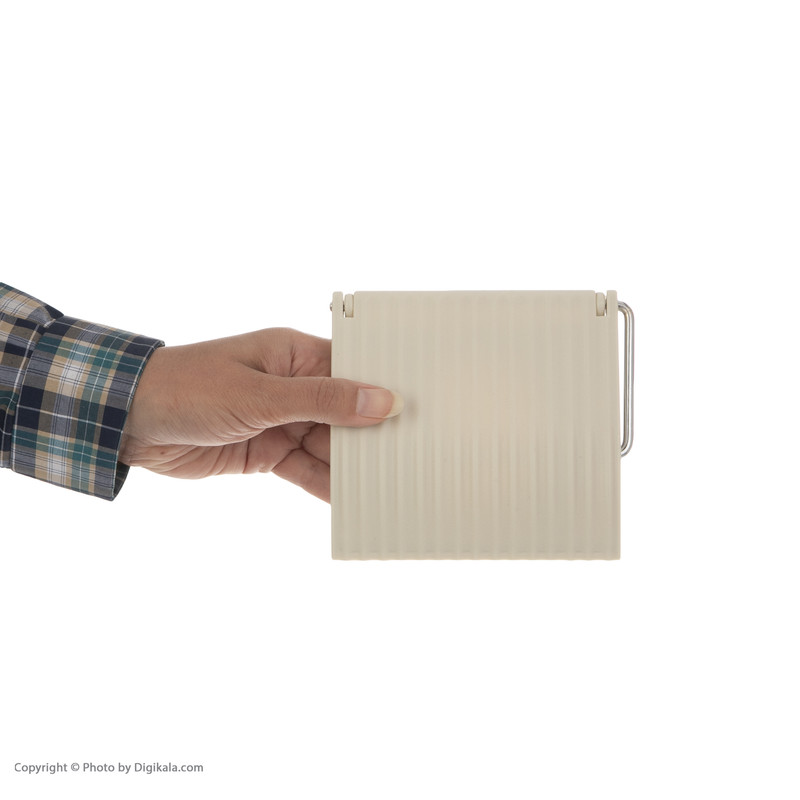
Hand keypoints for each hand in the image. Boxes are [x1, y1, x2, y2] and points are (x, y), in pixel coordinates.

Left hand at [119, 328, 401, 500]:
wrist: (128, 421)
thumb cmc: (189, 387)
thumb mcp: (260, 394)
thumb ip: (322, 400)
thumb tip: (381, 400)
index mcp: (294, 355)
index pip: (352, 370)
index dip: (384, 390)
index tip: (418, 411)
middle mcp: (292, 387)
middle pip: (344, 413)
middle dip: (371, 435)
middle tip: (410, 457)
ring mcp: (279, 421)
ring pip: (328, 445)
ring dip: (351, 465)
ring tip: (388, 484)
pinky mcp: (265, 452)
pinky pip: (305, 469)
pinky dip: (324, 484)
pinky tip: (349, 499)